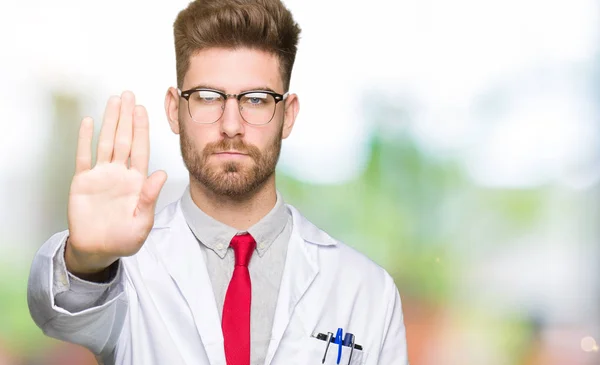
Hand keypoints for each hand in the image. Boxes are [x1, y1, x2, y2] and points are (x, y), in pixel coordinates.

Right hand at [65, 91, 166, 274]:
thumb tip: (161, 174)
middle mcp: (120, 173)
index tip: (142, 110)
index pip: (141, 149)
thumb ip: (150, 197)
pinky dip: (85, 139)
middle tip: (128, 95)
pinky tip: (88, 122)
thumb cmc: (124, 239)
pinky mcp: (83, 181)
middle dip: (127, 117)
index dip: (142, 129)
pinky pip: (83, 156)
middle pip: (124, 139)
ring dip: (110, 121)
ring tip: (113, 101)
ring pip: (106, 142)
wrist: (98, 250)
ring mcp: (101, 175)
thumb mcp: (142, 222)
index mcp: (137, 182)